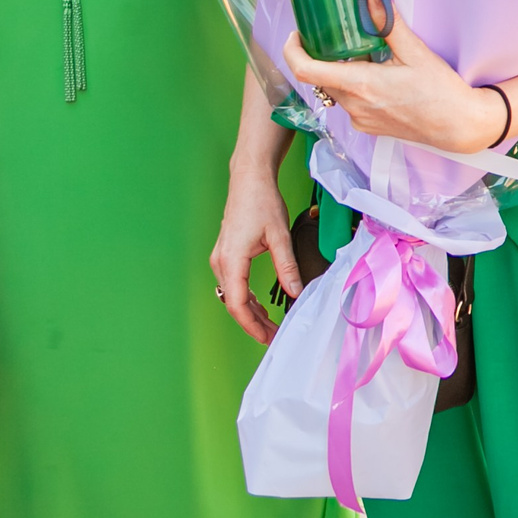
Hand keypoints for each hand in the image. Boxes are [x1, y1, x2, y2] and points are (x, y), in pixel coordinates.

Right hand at [210, 160, 296, 344]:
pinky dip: (245, 298)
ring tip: (270, 324)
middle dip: (253, 322)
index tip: (267, 337)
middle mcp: (221, 261)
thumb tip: (296, 291)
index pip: (237, 303)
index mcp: (231, 259)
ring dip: (249, 312)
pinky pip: (232, 284)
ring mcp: (221, 258)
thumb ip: (287, 266)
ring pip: (232, 295)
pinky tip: (260, 306)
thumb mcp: (280, 236)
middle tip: (274, 335)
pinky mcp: (225, 255)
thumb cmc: (262, 202)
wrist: (249, 180)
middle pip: (233, 303)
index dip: (252, 324)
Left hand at [284, 18, 506, 153]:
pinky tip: (378, 78)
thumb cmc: (440, 90)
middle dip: (324, 56)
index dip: (293, 50)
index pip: (306, 70)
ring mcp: (360, 119)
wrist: (459, 126)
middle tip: (339, 37)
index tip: (297, 35)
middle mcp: (354, 106)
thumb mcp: (415, 52)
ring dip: (342, 72)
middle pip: (320, 77)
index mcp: (360, 85)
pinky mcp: (368, 127)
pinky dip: (355, 87)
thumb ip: (388, 24)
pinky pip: (350, 103)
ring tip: (366, 55)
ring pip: (336, 90)